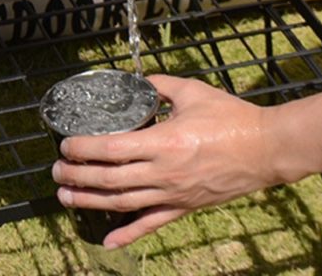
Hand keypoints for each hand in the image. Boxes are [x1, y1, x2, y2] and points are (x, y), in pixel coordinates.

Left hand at [51, 74, 276, 247]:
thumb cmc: (230, 117)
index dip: (84, 150)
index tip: (66, 145)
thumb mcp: (193, 92)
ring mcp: (173, 194)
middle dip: (78, 176)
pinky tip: (107, 241)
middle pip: (110, 180)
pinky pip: (151, 224)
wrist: (265, 148)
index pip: (112, 150)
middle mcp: (164, 173)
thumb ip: (162, 85)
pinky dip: (128, 234)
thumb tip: (140, 80)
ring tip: (66, 197)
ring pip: (123, 204)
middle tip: (56, 171)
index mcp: (164, 142)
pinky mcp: (185, 206)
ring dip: (90, 202)